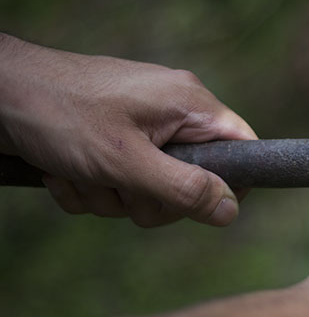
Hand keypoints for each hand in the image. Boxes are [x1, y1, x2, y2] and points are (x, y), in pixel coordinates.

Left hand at [0, 33, 255, 225]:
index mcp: (189, 105)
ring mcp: (141, 127)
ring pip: (150, 190)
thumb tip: (232, 211)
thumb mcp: (126, 161)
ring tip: (81, 171)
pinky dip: (90, 189)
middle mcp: (171, 113)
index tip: (197, 203)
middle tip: (120, 184)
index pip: (242, 147)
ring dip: (110, 195)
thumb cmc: (59, 115)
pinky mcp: (112, 141)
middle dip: (149, 197)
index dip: (231, 184)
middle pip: (194, 181)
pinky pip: (118, 185)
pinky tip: (63, 172)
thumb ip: (183, 189)